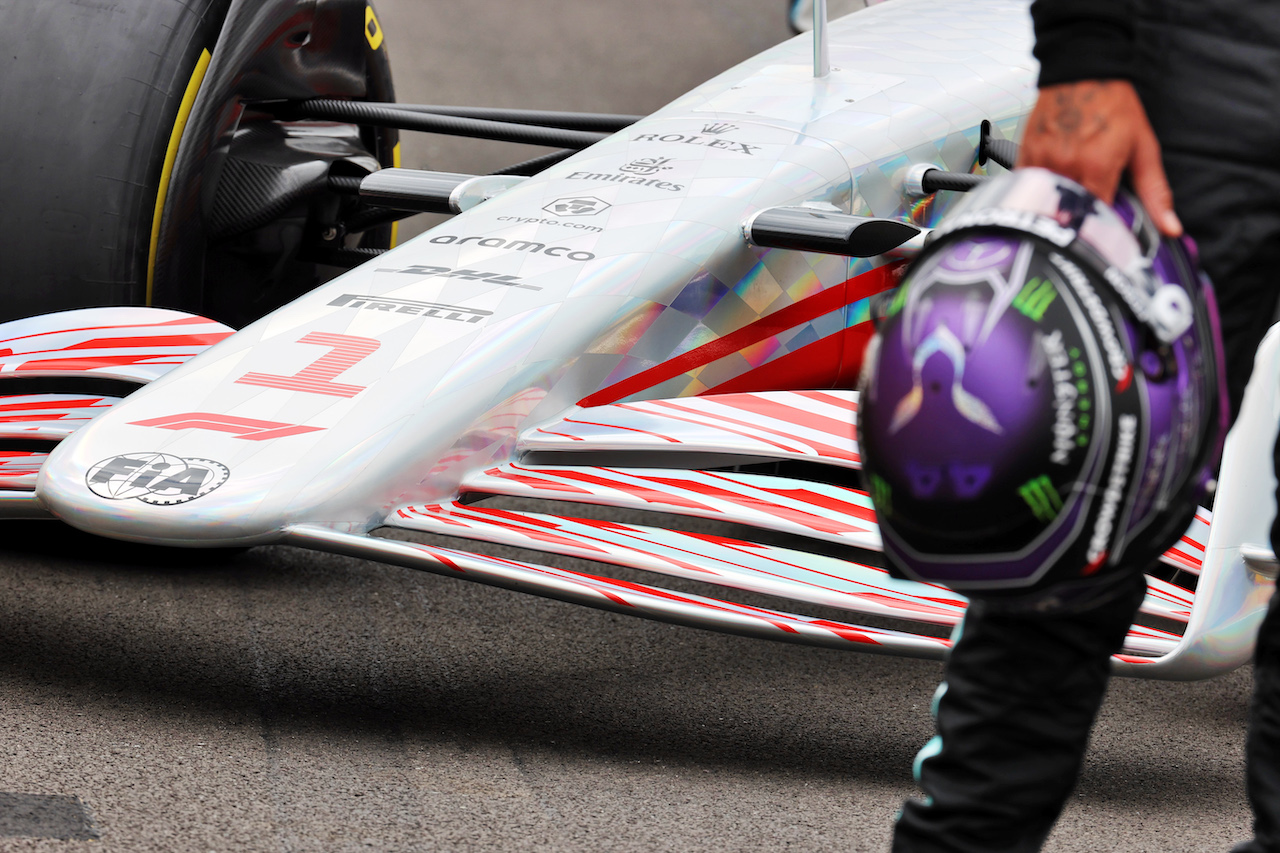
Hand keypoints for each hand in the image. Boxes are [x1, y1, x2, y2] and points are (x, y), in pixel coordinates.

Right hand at [1017, 80, 1181, 236]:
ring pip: (1045, 203)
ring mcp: (1042, 160)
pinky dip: (1038, 191)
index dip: (1101, 227)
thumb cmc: (1114, 105)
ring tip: (1069, 195)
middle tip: (1086, 213)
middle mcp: (1066, 165)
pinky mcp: (1025, 155)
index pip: (1095, 218)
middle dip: (1078, 218)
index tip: (1105, 229)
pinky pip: (1027, 187)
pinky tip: (1050, 183)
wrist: (1083, 70)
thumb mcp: (1144, 148)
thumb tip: (1170, 228)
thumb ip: (1155, 192)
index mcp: (1097, 166)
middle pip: (1069, 214)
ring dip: (1057, 205)